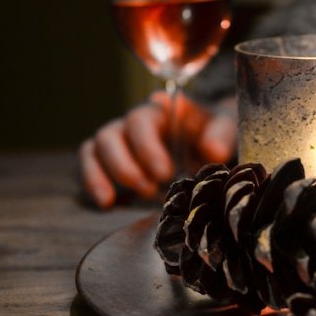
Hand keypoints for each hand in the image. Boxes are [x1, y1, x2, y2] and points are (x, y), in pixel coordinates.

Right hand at [80, 92, 237, 208]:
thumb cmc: (215, 133)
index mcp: (160, 111)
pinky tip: (106, 204)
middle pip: (111, 135)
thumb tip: (212, 150)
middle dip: (125, 166)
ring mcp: (118, 141)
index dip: (147, 147)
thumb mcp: (226, 130)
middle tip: (149, 189)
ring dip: (105, 175)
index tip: (165, 174)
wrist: (210, 143)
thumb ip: (221, 136)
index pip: (142, 119)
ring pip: (94, 149)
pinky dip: (92, 184)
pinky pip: (89, 167)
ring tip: (125, 199)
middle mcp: (133, 123)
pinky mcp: (108, 161)